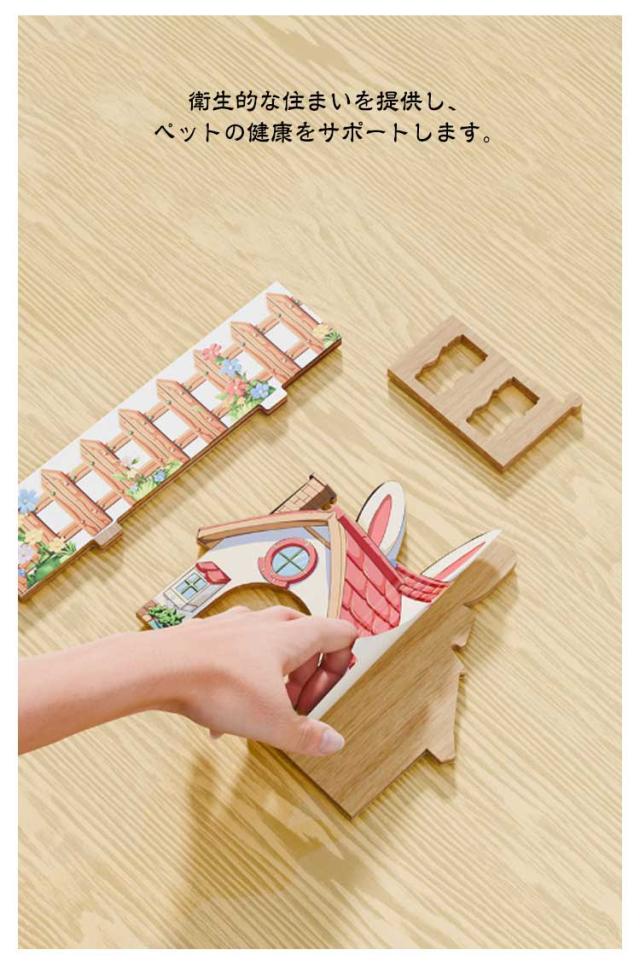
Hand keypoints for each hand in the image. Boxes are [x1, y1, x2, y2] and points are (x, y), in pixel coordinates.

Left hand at [153, 605, 356, 755]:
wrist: (160, 668)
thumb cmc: (219, 686)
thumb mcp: (273, 723)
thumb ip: (308, 735)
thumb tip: (334, 742)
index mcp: (293, 636)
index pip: (341, 634)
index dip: (338, 670)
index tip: (317, 700)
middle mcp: (267, 622)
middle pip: (307, 641)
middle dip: (304, 679)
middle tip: (290, 709)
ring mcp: (237, 624)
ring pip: (270, 645)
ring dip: (272, 679)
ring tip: (255, 713)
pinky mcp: (210, 633)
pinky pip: (237, 652)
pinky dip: (239, 679)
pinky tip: (220, 714)